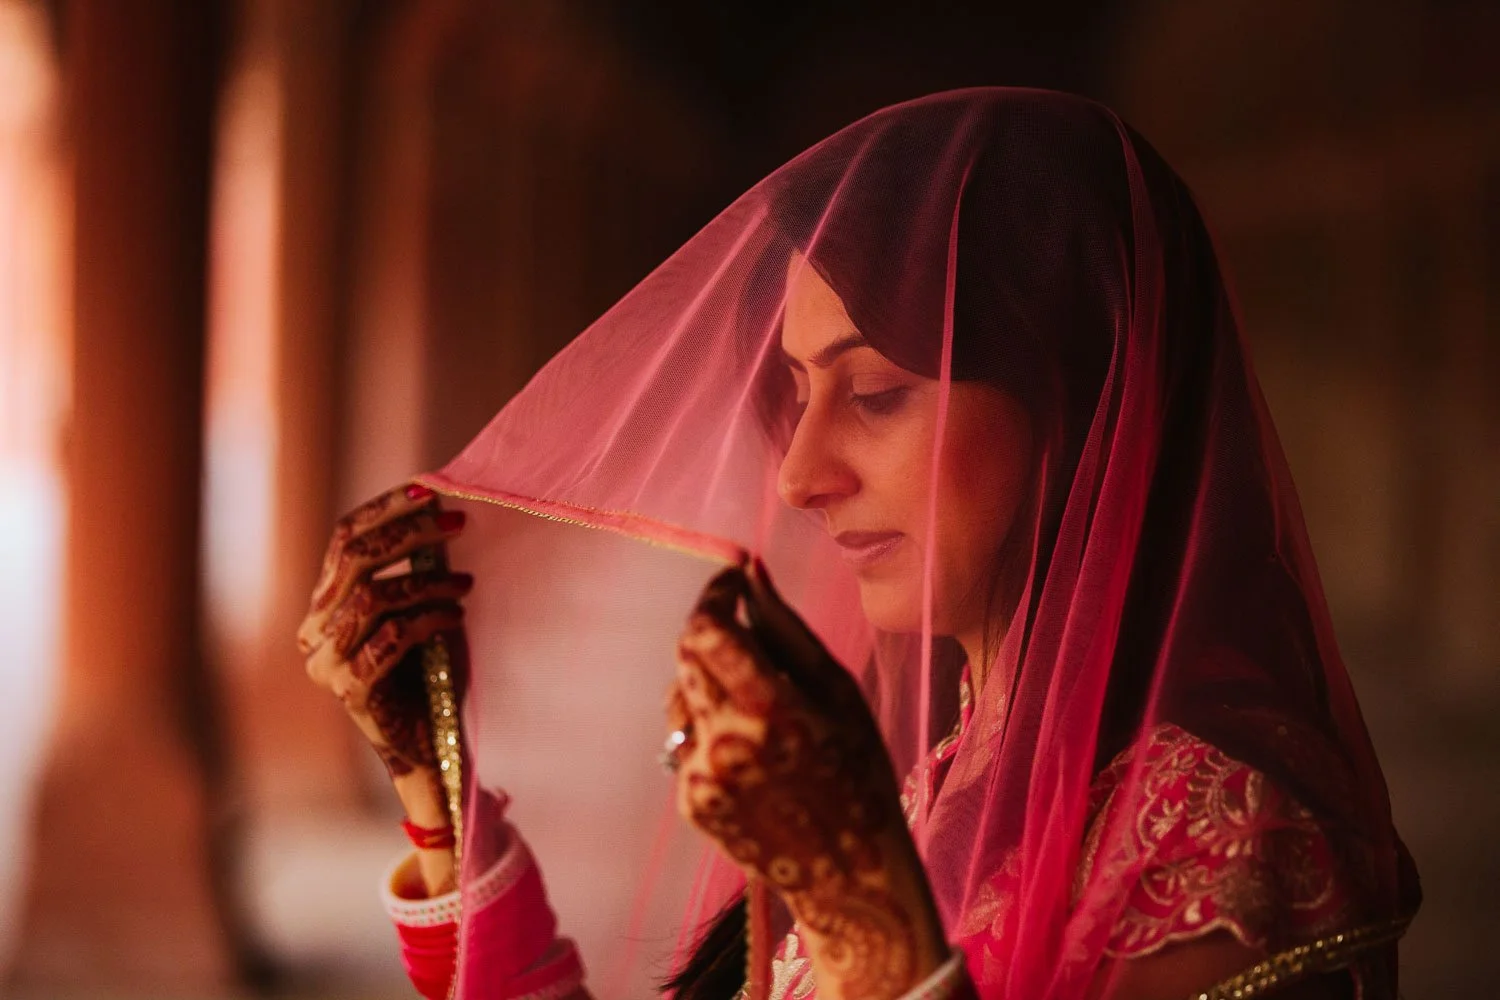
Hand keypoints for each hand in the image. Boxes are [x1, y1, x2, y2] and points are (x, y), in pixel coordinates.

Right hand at [299, 482, 471, 778]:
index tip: (430, 488)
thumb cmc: (427, 674)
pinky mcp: (352, 691)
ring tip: (466, 583)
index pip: (344, 538)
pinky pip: (390, 639)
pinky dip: (428, 620)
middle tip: (458, 523)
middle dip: (410, 533)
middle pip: (355, 560)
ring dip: (427, 582)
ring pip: (373, 598)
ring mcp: (328, 663)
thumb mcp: (416, 612)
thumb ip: (412, 572)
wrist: (427, 746)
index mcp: (325, 604)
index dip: (385, 509)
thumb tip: (440, 512)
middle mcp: (315, 631)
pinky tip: (456, 616)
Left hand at [668, 560, 947, 999]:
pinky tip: (757, 761)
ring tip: (763, 718)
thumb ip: (785, 628)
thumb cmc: (857, 771)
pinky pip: (689, 741)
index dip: (714, 595)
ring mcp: (702, 775)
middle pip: (686, 656)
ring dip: (710, 688)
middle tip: (749, 641)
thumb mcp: (837, 691)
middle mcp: (726, 740)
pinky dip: (714, 734)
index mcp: (769, 707)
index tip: (732, 583)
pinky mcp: (691, 801)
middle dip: (713, 635)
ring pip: (682, 698)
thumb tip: (751, 570)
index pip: (705, 628)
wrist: (850, 871)